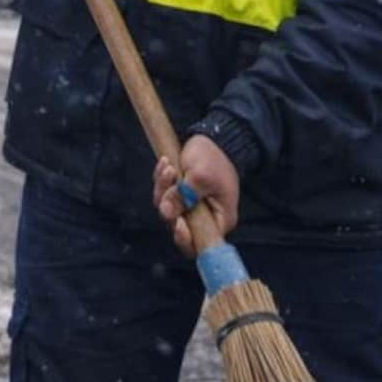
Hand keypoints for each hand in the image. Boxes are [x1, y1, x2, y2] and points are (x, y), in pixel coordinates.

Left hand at [152, 136, 239, 257]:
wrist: (213, 138)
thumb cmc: (214, 158)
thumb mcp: (200, 176)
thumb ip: (184, 196)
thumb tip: (166, 212)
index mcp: (219, 220)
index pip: (201, 244)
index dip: (186, 239)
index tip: (178, 222)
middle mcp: (205, 218)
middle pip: (178, 227)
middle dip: (169, 204)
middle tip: (170, 180)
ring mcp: (191, 208)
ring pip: (167, 209)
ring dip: (163, 188)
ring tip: (168, 167)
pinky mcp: (180, 196)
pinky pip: (164, 195)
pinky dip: (162, 181)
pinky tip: (165, 164)